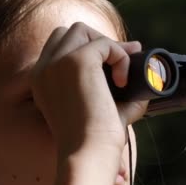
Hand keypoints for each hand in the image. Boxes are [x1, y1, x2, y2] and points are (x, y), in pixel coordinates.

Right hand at [31, 22, 147, 155]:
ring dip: (108, 45)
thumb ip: (116, 90)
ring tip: (123, 75)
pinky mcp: (77, 61)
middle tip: (124, 63)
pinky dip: (120, 57)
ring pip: (84, 30)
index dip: (88, 48)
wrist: (89, 154)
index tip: (115, 62)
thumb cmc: (96, 141)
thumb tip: (144, 72)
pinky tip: (124, 81)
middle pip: (70, 32)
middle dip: (99, 41)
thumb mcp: (102, 109)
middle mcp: (43, 69)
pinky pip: (105, 44)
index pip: (59, 46)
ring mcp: (57, 62)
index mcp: (42, 81)